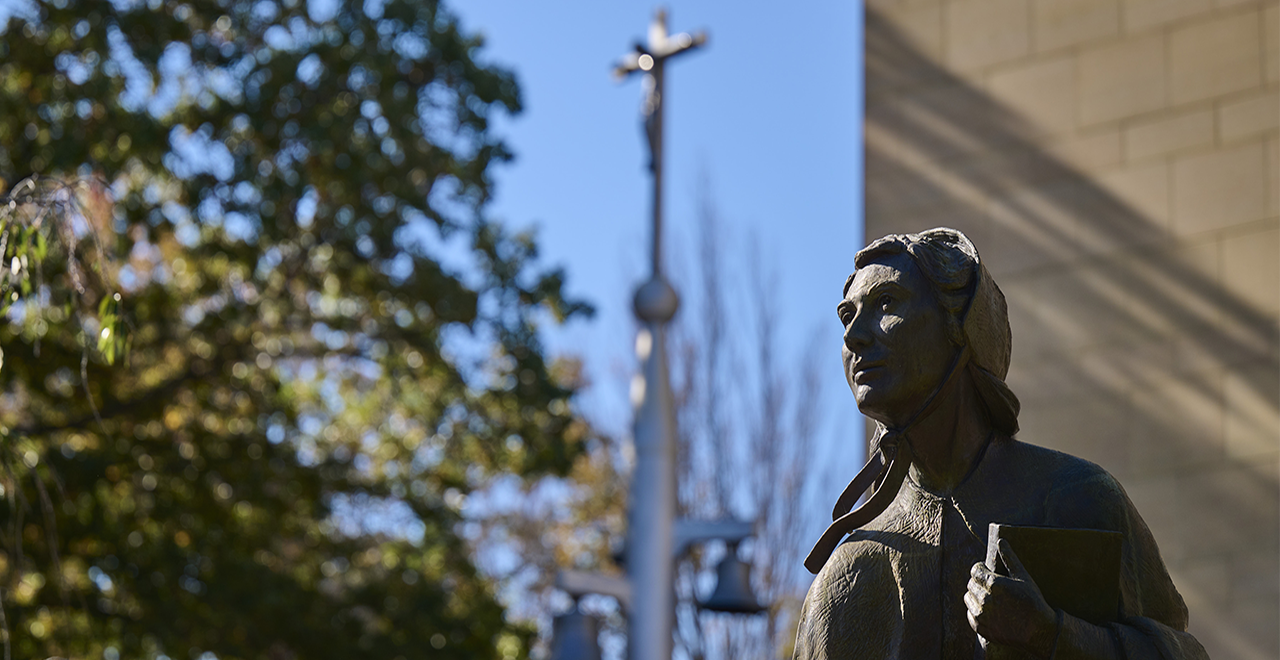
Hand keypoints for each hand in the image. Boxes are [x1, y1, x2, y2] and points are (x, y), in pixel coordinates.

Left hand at [965, 539, 1058, 655]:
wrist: (1038, 632)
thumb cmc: (1033, 602)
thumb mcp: (1023, 577)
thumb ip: (1010, 559)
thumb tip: (1001, 542)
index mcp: (993, 584)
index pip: (975, 570)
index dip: (980, 569)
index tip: (986, 571)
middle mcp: (984, 599)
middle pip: (971, 584)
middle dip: (979, 582)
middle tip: (990, 585)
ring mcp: (981, 614)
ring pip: (968, 598)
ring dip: (975, 596)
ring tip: (989, 598)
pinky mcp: (980, 627)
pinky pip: (970, 614)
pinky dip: (976, 611)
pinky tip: (988, 610)